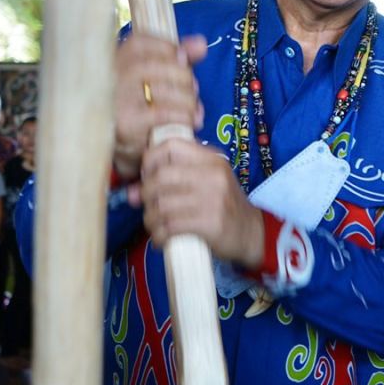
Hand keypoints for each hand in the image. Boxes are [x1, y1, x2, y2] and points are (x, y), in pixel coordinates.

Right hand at [114, 34, 207, 180]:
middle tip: (192, 92)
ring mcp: (116, 100)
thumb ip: (175, 58)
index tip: (182, 62)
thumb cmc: (135, 108)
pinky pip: (165, 113)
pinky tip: (189, 123)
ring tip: (193, 110)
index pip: (144, 43)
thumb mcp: (151, 78)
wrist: (114, 149)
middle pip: (161, 65)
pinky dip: (183, 117)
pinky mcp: (126, 124)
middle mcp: (110, 76)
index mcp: (113, 59)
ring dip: (189, 101)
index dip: (170, 50)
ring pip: (167, 89)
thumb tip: (201, 44)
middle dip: (185, 79)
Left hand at [133, 138, 264, 267]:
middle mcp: (213, 175)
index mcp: (211, 159)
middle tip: (148, 205)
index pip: (170, 146)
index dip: (150, 160)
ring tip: (155, 225)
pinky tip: (162, 238)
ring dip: (151, 219)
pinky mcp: (210, 223)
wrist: (251, 232)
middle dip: (146, 194)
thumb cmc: (223, 205)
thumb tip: (132, 191)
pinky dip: (159, 235)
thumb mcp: (208, 180)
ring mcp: (213, 199)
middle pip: (161, 177)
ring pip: (162, 205)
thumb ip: (174, 178)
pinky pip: (171, 227)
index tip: (147, 177)